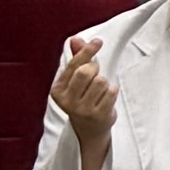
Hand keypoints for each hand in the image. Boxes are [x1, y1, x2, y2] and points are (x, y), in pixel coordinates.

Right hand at [53, 36, 116, 155]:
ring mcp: (82, 110)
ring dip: (105, 83)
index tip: (98, 41)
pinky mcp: (98, 116)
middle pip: (86, 72)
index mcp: (57, 90)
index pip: (73, 65)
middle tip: (95, 77)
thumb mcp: (75, 81)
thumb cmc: (82, 100)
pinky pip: (111, 92)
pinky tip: (106, 100)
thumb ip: (76, 59)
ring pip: (101, 81)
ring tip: (99, 92)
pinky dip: (112, 92)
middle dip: (95, 70)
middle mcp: (67, 101)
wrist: (89, 130)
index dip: (87, 51)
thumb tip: (76, 39)